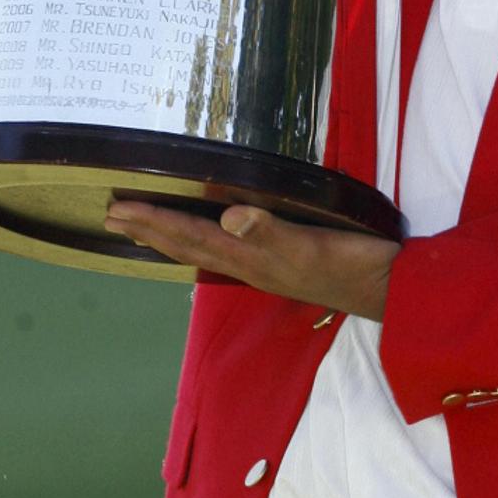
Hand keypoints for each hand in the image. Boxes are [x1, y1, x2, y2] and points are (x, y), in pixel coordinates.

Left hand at [103, 200, 398, 320]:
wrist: (386, 289)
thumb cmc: (351, 262)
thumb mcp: (312, 244)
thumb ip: (271, 231)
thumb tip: (228, 216)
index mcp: (251, 256)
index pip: (191, 235)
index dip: (153, 221)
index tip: (118, 208)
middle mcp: (250, 264)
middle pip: (188, 246)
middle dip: (149, 230)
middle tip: (112, 215)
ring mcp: (263, 267)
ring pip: (202, 250)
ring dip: (168, 237)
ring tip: (140, 227)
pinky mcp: (279, 263)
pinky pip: (224, 251)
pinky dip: (200, 241)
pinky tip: (204, 238)